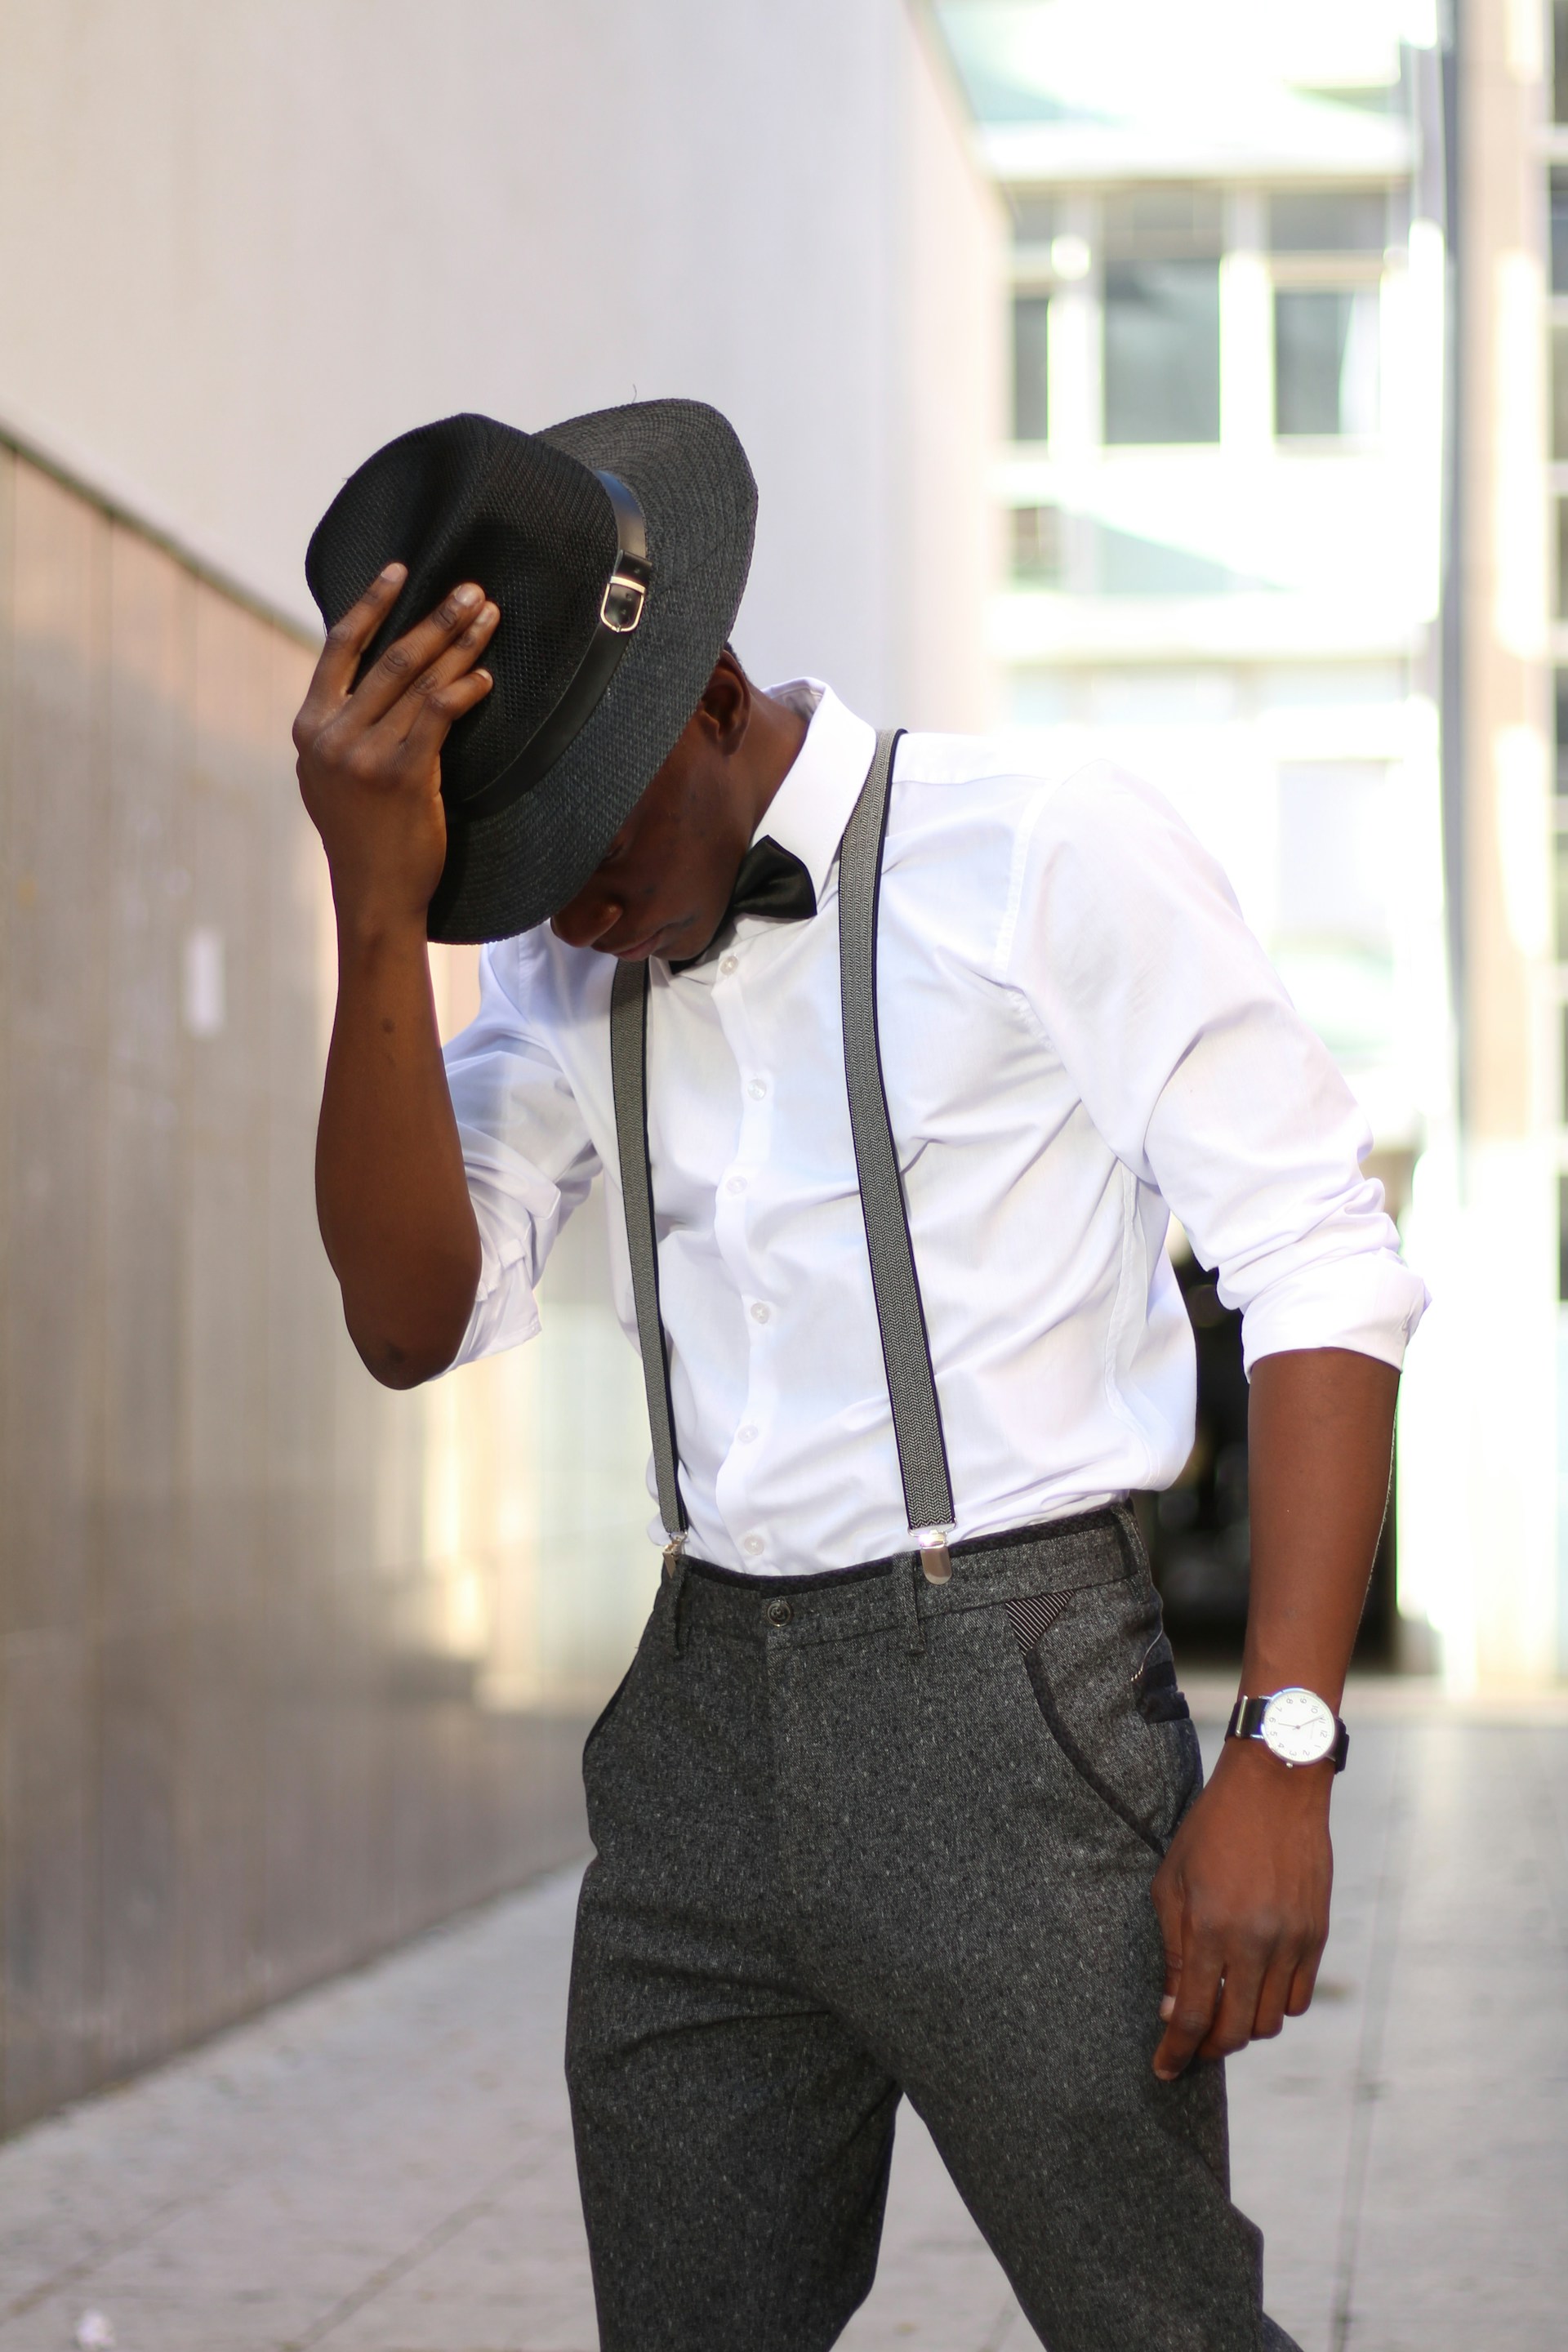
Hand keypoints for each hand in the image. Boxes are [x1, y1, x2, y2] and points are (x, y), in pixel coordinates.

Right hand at [293, 564, 498, 937]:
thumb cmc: (362, 835)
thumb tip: (371, 679)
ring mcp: (363, 755)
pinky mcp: (401, 775)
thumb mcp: (331, 777)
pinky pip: (438, 716)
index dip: (371, 604)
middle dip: (436, 619)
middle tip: (472, 591)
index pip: (339, 648)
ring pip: (418, 683)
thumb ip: (342, 728)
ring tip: (488, 619)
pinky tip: (485, 678)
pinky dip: (465, 691)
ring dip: (460, 646)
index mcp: (309, 727)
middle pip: (390, 658)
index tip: (401, 571)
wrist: (374, 893)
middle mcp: (330, 736)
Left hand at [1150, 1735, 1332, 2079]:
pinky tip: (1255, 1988)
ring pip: (1271, 2021)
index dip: (1177, 2052)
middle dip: (1210, 2047)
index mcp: (1211, 1929)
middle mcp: (1256, 1943)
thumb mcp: (1172, 1881)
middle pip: (1236, 2031)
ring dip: (1244, 2027)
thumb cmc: (1212, 1829)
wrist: (1276, 1787)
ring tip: (1224, 2010)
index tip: (1164, 2071)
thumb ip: (1173, 1949)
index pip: (1193, 2015)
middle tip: (1193, 2043)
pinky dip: (1275, 2005)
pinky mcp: (1318, 1936)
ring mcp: (1293, 1942)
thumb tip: (1173, 2009)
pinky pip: (1299, 1997)